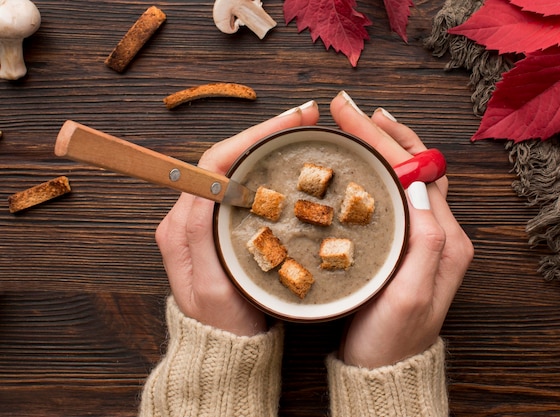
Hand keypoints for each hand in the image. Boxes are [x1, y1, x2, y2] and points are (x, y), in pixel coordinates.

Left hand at [155, 101, 319, 335]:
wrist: (224, 350)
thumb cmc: (221, 323)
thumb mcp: (210, 285)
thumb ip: (198, 235)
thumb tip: (205, 186)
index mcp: (183, 223)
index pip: (216, 163)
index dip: (252, 136)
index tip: (289, 122)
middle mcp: (192, 214)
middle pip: (228, 158)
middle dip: (265, 134)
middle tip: (304, 118)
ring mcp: (209, 219)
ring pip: (238, 169)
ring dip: (268, 146)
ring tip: (301, 132)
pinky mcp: (225, 228)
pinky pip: (245, 188)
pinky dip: (268, 169)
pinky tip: (291, 163)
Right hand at [330, 91, 473, 367]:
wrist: (385, 371)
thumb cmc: (392, 338)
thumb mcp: (409, 294)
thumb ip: (425, 239)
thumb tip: (414, 183)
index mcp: (446, 239)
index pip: (417, 171)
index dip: (383, 139)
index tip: (351, 115)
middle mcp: (442, 233)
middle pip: (418, 167)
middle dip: (384, 133)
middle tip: (350, 108)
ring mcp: (426, 239)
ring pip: (409, 177)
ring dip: (387, 147)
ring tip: (363, 125)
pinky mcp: (409, 247)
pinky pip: (399, 196)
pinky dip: (382, 171)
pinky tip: (364, 165)